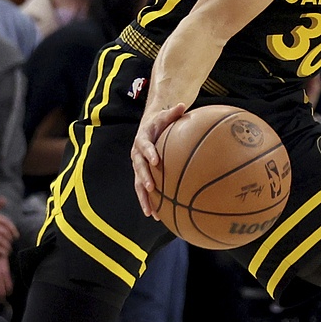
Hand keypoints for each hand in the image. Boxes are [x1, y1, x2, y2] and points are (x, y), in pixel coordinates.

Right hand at [133, 101, 187, 217]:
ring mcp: (138, 167)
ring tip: (149, 211)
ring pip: (138, 184)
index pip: (144, 146)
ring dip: (143, 198)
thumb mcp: (165, 115)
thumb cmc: (160, 122)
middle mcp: (137, 155)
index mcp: (142, 140)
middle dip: (144, 178)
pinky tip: (156, 216)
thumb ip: (173, 112)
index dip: (149, 153)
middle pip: (139, 168)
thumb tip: (183, 105)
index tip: (155, 161)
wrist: (148, 128)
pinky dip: (149, 202)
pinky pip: (144, 190)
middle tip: (150, 187)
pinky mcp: (142, 175)